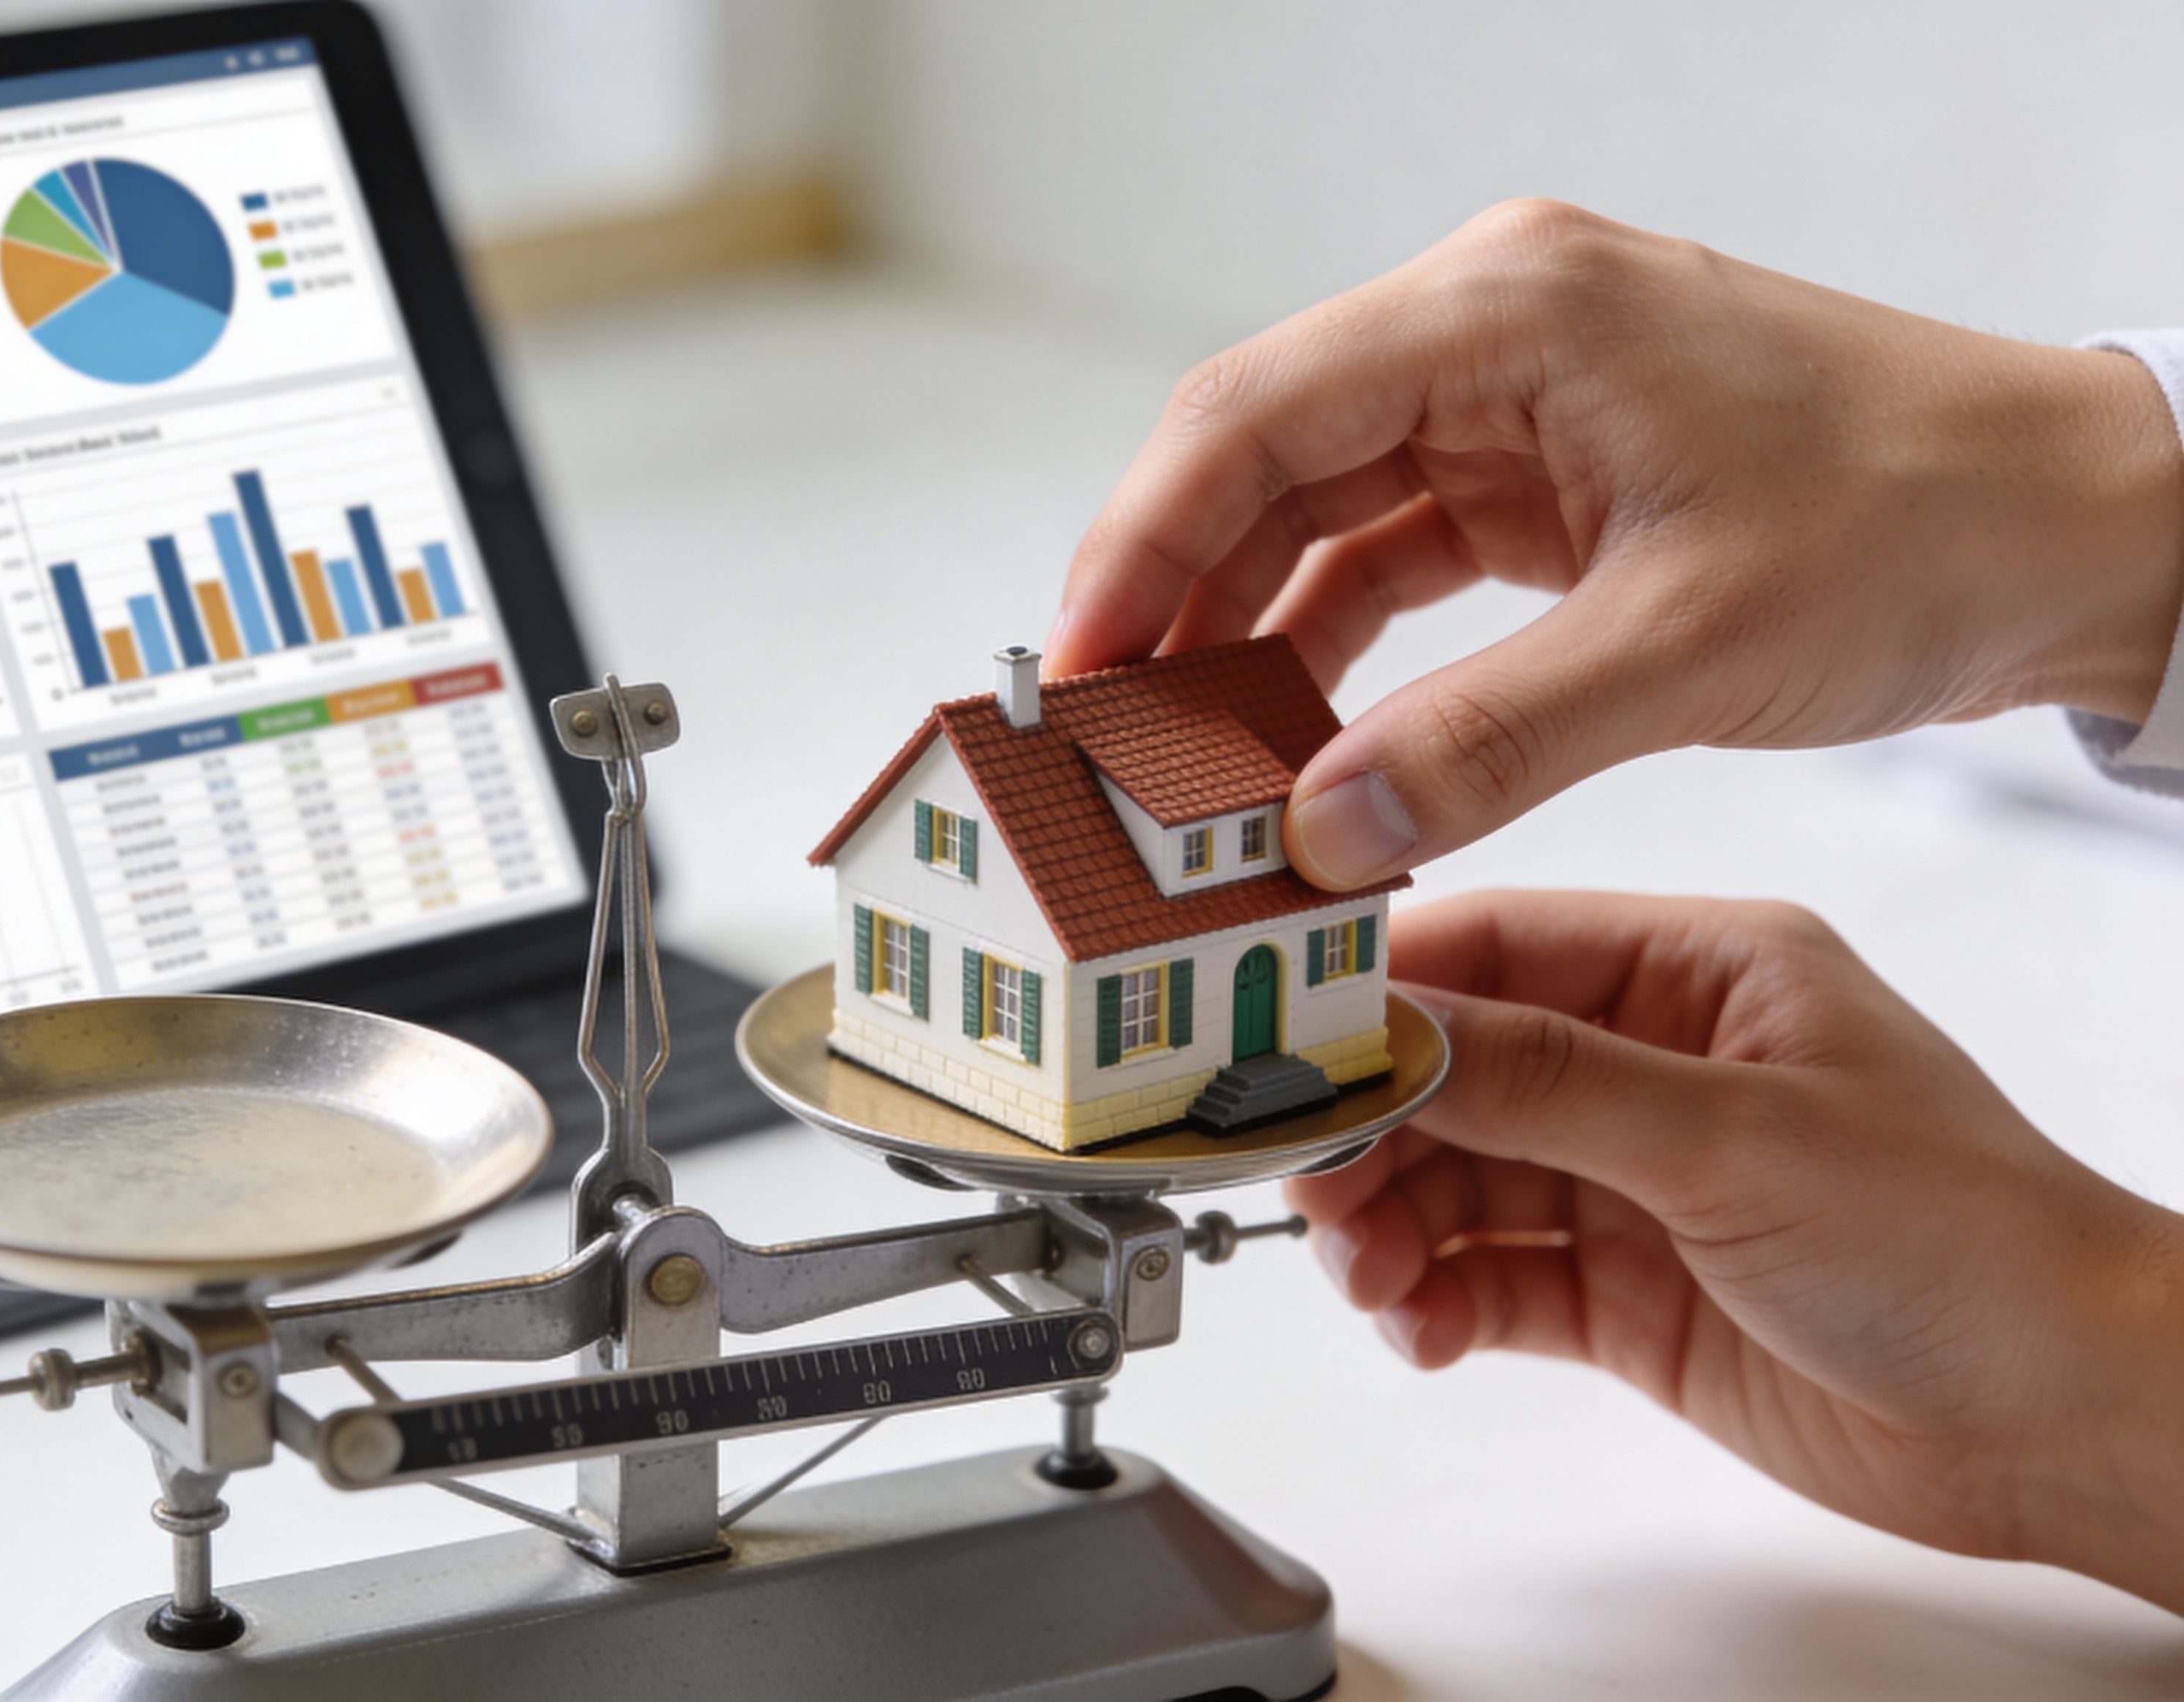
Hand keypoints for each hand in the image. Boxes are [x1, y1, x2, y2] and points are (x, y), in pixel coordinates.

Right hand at [1052, 200, 2183, 890]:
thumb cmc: (1929, 521)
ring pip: (1310, 510)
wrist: (2077, 523)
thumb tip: (1322, 833)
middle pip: (1259, 456)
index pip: (1256, 414)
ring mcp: (1510, 402)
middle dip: (1170, 595)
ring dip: (1242, 631)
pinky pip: (1385, 555)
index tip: (1077, 662)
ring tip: (1183, 759)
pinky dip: (1330, 645)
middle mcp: (1491, 333)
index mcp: (1513, 310)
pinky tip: (1297, 742)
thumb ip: (1488, 741)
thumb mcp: (1693, 643)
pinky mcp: (1538, 474)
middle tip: (1103, 732)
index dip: (1140, 540)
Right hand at [1290, 890, 2183, 1609]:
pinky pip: (1484, 1278)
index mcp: (1696, 972)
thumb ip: (1545, 1080)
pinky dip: (1435, 1301)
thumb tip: (1391, 1028)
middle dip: (1366, 1130)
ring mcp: (1633, 1178)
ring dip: (1388, 1226)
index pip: (1490, 948)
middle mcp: (1653, 1063)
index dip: (1374, 989)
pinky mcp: (1624, 1289)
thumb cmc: (1969, 1245)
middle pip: (1448, 1072)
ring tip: (1372, 1277)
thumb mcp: (1735, 1137)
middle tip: (1308, 1186)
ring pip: (1450, 1181)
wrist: (2064, 1422)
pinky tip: (1426, 1328)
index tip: (1275, 1037)